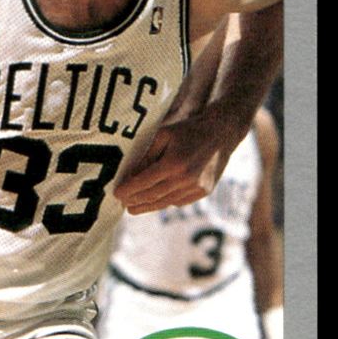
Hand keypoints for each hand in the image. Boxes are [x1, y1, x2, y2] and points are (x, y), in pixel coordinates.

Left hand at [114, 113, 239, 214]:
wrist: (221, 133)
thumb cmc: (188, 130)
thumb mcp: (163, 135)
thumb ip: (147, 156)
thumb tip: (131, 175)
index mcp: (173, 163)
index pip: (144, 182)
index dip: (128, 190)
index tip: (116, 194)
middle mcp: (186, 179)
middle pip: (153, 196)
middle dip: (135, 201)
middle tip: (122, 204)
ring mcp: (196, 188)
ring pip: (166, 202)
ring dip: (148, 206)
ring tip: (134, 208)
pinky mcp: (203, 192)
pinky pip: (179, 201)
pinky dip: (165, 202)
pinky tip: (155, 201)